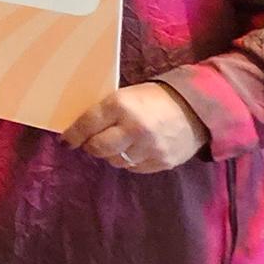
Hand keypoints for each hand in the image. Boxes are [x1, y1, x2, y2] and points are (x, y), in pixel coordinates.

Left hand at [60, 81, 209, 173]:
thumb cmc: (155, 99)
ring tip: (118, 143)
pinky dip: (129, 161)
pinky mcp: (161, 162)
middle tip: (91, 142)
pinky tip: (134, 149)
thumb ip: (107, 111)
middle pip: (98, 148)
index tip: (67, 140)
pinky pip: (133, 168)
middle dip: (90, 146)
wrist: (197, 108)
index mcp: (121, 105)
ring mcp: (149, 148)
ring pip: (115, 160)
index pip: (87, 124)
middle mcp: (134, 128)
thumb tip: (81, 128)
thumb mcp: (128, 95)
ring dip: (112, 154)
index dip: (73, 134)